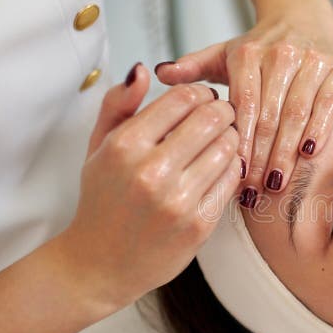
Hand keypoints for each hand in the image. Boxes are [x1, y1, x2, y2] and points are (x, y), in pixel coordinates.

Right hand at [58, 63, 240, 309]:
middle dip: (223, 111)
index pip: (184, 98)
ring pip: (229, 147)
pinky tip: (221, 167)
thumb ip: (118, 104)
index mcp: (125, 146)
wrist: (100, 264)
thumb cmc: (103, 200)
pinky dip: (233, 167)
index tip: (202, 99)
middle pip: (212, 118)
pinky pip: (233, 179)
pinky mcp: (199, 224)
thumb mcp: (98, 147)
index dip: (201, 92)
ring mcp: (178, 200)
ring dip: (232, 138)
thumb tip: (143, 69)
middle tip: (221, 116)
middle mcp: (151, 171)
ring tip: (222, 141)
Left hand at [155, 5, 332, 204]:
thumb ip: (192, 67)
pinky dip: (318, 131)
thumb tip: (161, 74)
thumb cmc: (262, 46)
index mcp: (247, 54)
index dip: (239, 143)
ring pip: (297, 114)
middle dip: (261, 157)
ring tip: (276, 182)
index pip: (243, 107)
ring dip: (287, 152)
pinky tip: (308, 154)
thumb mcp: (224, 53)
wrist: (304, 15)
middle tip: (254, 190)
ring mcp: (312, 61)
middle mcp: (280, 55)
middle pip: (269, 116)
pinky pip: (327, 105)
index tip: (234, 175)